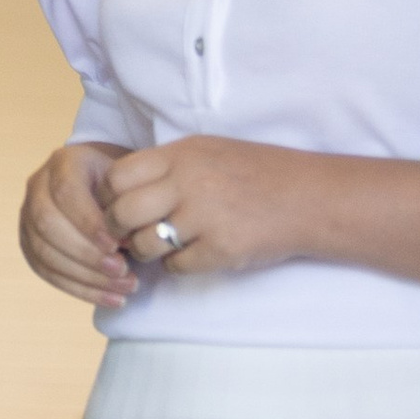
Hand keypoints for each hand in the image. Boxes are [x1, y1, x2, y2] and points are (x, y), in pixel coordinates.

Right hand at [20, 143, 136, 306]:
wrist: (101, 185)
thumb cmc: (119, 185)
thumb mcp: (127, 182)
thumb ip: (126, 206)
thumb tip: (128, 244)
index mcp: (64, 163)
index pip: (66, 192)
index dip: (88, 222)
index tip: (118, 245)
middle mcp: (37, 187)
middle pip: (48, 223)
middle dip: (86, 253)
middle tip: (122, 271)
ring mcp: (27, 217)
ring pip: (44, 252)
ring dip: (85, 277)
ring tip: (124, 288)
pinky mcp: (29, 244)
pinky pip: (46, 272)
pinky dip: (79, 289)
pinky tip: (111, 298)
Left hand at [98, 136, 302, 279]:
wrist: (310, 197)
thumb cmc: (255, 173)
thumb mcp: (208, 151)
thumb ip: (167, 165)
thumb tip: (119, 189)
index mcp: (181, 154)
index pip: (116, 176)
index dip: (109, 196)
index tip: (118, 206)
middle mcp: (188, 182)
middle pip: (121, 213)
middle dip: (120, 229)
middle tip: (132, 234)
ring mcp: (205, 217)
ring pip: (144, 245)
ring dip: (148, 252)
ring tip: (164, 246)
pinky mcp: (221, 249)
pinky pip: (176, 267)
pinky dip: (179, 266)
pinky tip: (195, 255)